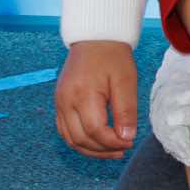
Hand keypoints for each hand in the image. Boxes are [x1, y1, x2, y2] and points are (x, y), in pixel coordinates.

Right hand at [55, 41, 138, 158]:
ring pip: (70, 139)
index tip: (129, 142)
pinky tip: (98, 141)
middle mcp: (65, 101)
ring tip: (113, 150)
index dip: (112, 142)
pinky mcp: (59, 103)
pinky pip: (66, 130)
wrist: (95, 39)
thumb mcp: (126, 81)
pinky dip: (81, 140)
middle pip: (80, 139)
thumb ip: (126, 111)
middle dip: (103, 150)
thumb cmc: (113, 57)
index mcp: (82, 94)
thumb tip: (127, 137)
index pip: (95, 131)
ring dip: (91, 149)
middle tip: (123, 149)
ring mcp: (59, 103)